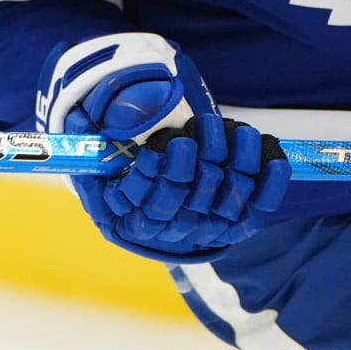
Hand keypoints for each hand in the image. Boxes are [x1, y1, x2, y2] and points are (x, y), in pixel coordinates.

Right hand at [39, 32, 290, 261]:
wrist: (167, 207)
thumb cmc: (130, 175)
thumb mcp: (103, 162)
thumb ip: (89, 140)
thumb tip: (77, 121)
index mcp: (138, 219)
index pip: (148, 204)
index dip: (156, 177)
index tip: (161, 146)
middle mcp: (176, 228)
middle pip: (189, 198)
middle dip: (195, 160)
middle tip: (198, 126)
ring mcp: (210, 227)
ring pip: (226, 197)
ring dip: (233, 161)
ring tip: (234, 128)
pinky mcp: (239, 222)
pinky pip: (259, 206)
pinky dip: (270, 182)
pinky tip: (274, 154)